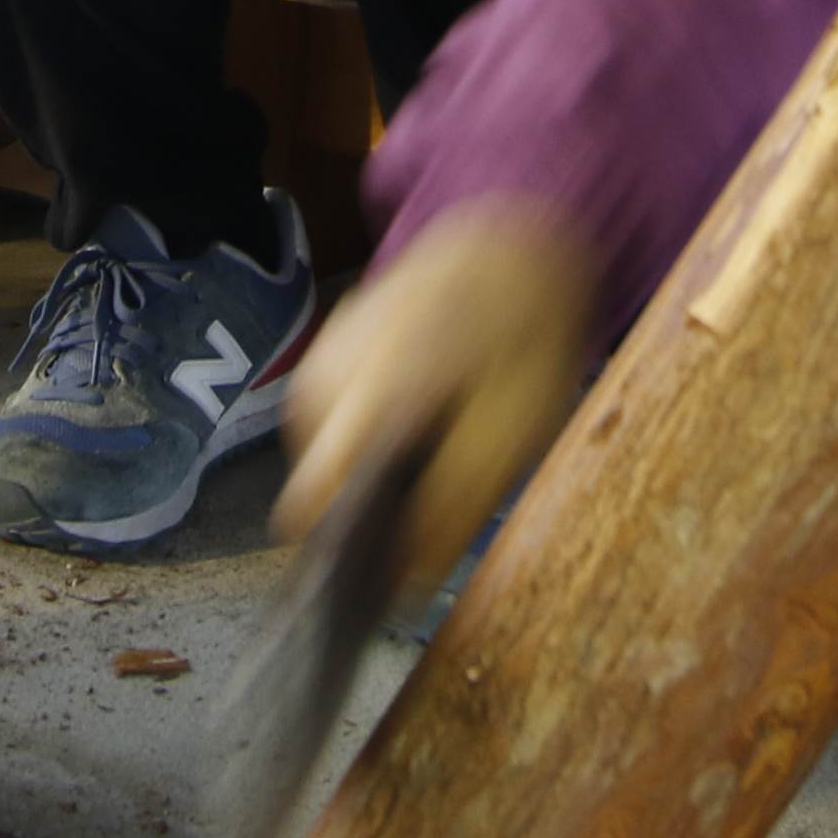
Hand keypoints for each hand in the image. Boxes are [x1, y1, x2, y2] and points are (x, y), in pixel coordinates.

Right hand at [277, 194, 597, 596]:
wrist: (508, 248)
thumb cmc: (521, 337)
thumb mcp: (515, 430)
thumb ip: (455, 506)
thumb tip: (405, 589)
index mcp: (376, 387)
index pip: (315, 500)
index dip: (337, 556)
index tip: (368, 589)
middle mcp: (327, 375)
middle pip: (317, 491)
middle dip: (368, 514)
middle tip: (434, 505)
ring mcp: (316, 363)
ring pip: (323, 464)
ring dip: (372, 475)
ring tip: (437, 445)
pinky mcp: (319, 361)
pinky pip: (330, 430)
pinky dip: (368, 440)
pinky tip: (419, 419)